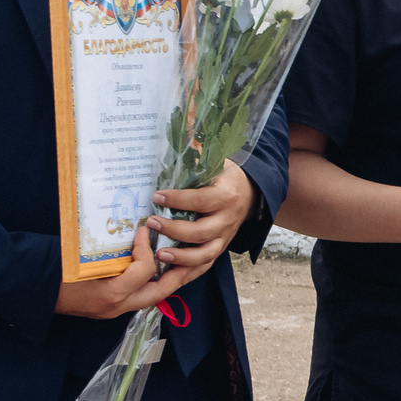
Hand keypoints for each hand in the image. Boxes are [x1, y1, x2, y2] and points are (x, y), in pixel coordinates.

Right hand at [54, 222, 201, 318]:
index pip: (144, 271)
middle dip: (178, 274)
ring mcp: (113, 311)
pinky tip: (155, 270)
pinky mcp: (109, 310)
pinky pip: (139, 298)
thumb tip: (132, 229)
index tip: (143, 231)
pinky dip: (150, 284)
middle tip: (189, 254)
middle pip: (160, 292)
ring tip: (179, 262)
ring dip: (168, 281)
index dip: (148, 248)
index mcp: (110, 293)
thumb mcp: (80, 254)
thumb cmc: (52, 268)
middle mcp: (116, 306)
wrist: (31, 289)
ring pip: (153, 298)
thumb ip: (110, 247)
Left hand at [143, 159, 256, 278]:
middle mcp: (228, 220)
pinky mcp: (220, 249)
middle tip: (151, 222)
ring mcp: (225, 237)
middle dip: (174, 230)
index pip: (200, 200)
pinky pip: (205, 266)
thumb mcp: (215, 163)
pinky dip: (187, 273)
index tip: (156, 196)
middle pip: (201, 232)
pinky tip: (168, 272)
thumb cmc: (224, 177)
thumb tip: (179, 128)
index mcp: (226, 196)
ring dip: (181, 257)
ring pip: (205, 254)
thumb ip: (197, 155)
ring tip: (159, 254)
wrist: (249, 193)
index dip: (177, 200)